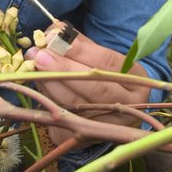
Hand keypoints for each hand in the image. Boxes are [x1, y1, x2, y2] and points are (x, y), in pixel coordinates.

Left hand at [26, 28, 150, 146]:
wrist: (108, 110)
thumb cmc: (103, 76)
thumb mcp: (99, 56)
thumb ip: (79, 43)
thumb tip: (54, 32)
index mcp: (136, 80)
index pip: (108, 63)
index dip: (80, 50)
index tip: (55, 38)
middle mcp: (129, 106)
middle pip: (96, 88)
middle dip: (64, 70)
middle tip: (39, 56)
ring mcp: (110, 125)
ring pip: (77, 104)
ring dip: (51, 84)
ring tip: (34, 67)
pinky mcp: (87, 139)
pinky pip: (65, 116)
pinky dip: (48, 98)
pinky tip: (39, 84)